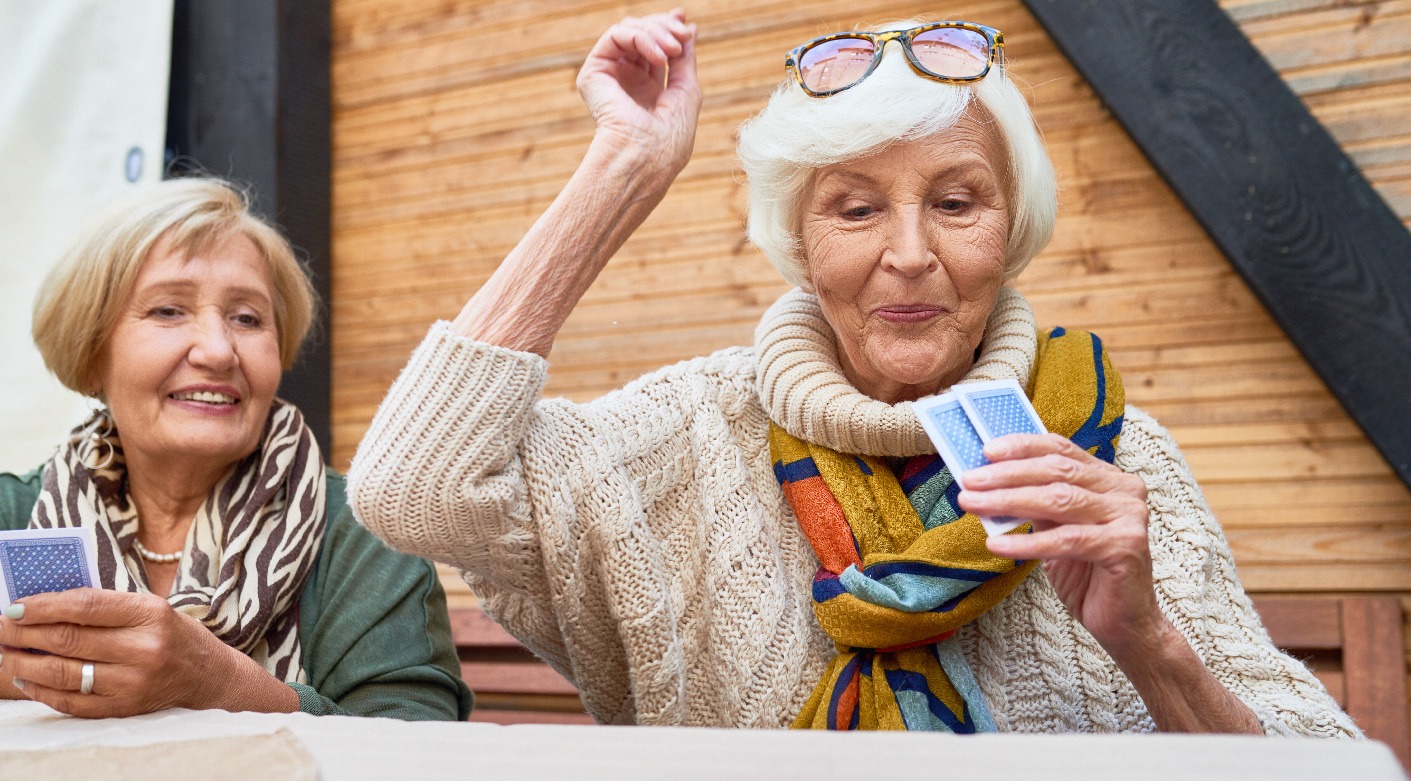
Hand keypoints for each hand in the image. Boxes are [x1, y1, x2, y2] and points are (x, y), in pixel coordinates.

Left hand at [0, 589, 293, 716]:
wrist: (208, 675)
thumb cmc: (172, 634)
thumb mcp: (148, 607)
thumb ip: (101, 606)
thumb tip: (41, 605)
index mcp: (151, 613)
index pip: (85, 606)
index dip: (44, 606)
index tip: (14, 606)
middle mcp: (144, 648)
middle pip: (68, 640)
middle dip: (23, 633)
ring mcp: (134, 682)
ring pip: (63, 672)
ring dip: (23, 662)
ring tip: (2, 654)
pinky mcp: (124, 708)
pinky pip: (71, 701)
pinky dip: (41, 690)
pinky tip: (25, 678)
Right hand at [576, 9, 700, 176]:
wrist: (646, 158)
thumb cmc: (669, 138)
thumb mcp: (687, 90)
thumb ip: (685, 58)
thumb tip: (689, 28)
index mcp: (647, 89)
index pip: (655, 48)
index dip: (669, 29)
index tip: (685, 21)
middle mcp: (626, 81)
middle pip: (643, 33)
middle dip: (665, 27)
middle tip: (682, 34)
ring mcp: (609, 76)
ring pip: (629, 30)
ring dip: (656, 32)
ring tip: (672, 50)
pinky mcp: (593, 73)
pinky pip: (615, 36)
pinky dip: (641, 37)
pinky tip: (658, 55)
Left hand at [957, 433, 1170, 659]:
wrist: (1123, 621)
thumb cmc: (1087, 573)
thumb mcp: (1056, 528)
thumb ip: (1035, 502)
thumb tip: (987, 482)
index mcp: (1109, 478)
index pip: (1062, 449)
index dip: (1023, 447)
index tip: (986, 451)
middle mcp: (1124, 491)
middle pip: (1057, 471)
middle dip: (1007, 474)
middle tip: (969, 480)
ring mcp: (1129, 517)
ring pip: (1060, 500)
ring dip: (1009, 501)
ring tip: (973, 504)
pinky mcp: (1126, 546)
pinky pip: (1066, 540)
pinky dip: (1026, 542)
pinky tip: (996, 544)